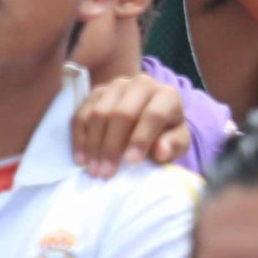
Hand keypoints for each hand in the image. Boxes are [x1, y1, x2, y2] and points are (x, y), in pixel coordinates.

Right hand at [71, 70, 192, 176]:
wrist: (149, 119)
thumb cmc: (165, 134)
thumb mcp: (177, 143)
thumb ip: (173, 145)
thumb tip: (161, 151)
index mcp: (167, 95)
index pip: (153, 115)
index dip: (141, 139)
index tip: (130, 162)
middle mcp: (142, 84)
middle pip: (122, 114)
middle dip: (112, 146)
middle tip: (105, 173)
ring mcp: (117, 86)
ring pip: (99, 114)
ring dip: (94, 145)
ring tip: (94, 169)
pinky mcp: (96, 92)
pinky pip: (81, 114)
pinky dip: (79, 138)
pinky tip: (81, 159)